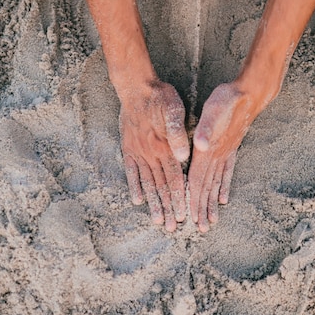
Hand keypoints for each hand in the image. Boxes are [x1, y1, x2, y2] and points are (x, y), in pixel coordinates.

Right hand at [119, 81, 189, 231]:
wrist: (135, 87)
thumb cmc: (160, 97)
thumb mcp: (175, 109)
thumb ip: (179, 133)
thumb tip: (184, 155)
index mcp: (165, 147)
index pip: (175, 178)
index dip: (179, 198)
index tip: (183, 215)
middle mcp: (151, 154)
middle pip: (161, 186)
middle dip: (167, 208)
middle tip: (172, 227)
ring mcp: (138, 153)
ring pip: (147, 183)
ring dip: (153, 203)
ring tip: (157, 220)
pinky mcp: (129, 148)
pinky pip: (131, 172)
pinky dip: (135, 186)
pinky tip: (138, 200)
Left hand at [188, 83, 259, 231]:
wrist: (250, 93)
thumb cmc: (229, 99)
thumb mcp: (214, 109)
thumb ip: (206, 127)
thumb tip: (200, 144)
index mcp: (209, 150)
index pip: (199, 180)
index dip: (194, 199)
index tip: (190, 218)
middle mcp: (218, 156)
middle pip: (208, 187)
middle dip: (203, 208)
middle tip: (201, 229)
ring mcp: (226, 154)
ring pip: (217, 184)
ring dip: (213, 203)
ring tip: (211, 221)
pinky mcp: (231, 149)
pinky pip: (227, 173)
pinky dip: (224, 187)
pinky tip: (224, 198)